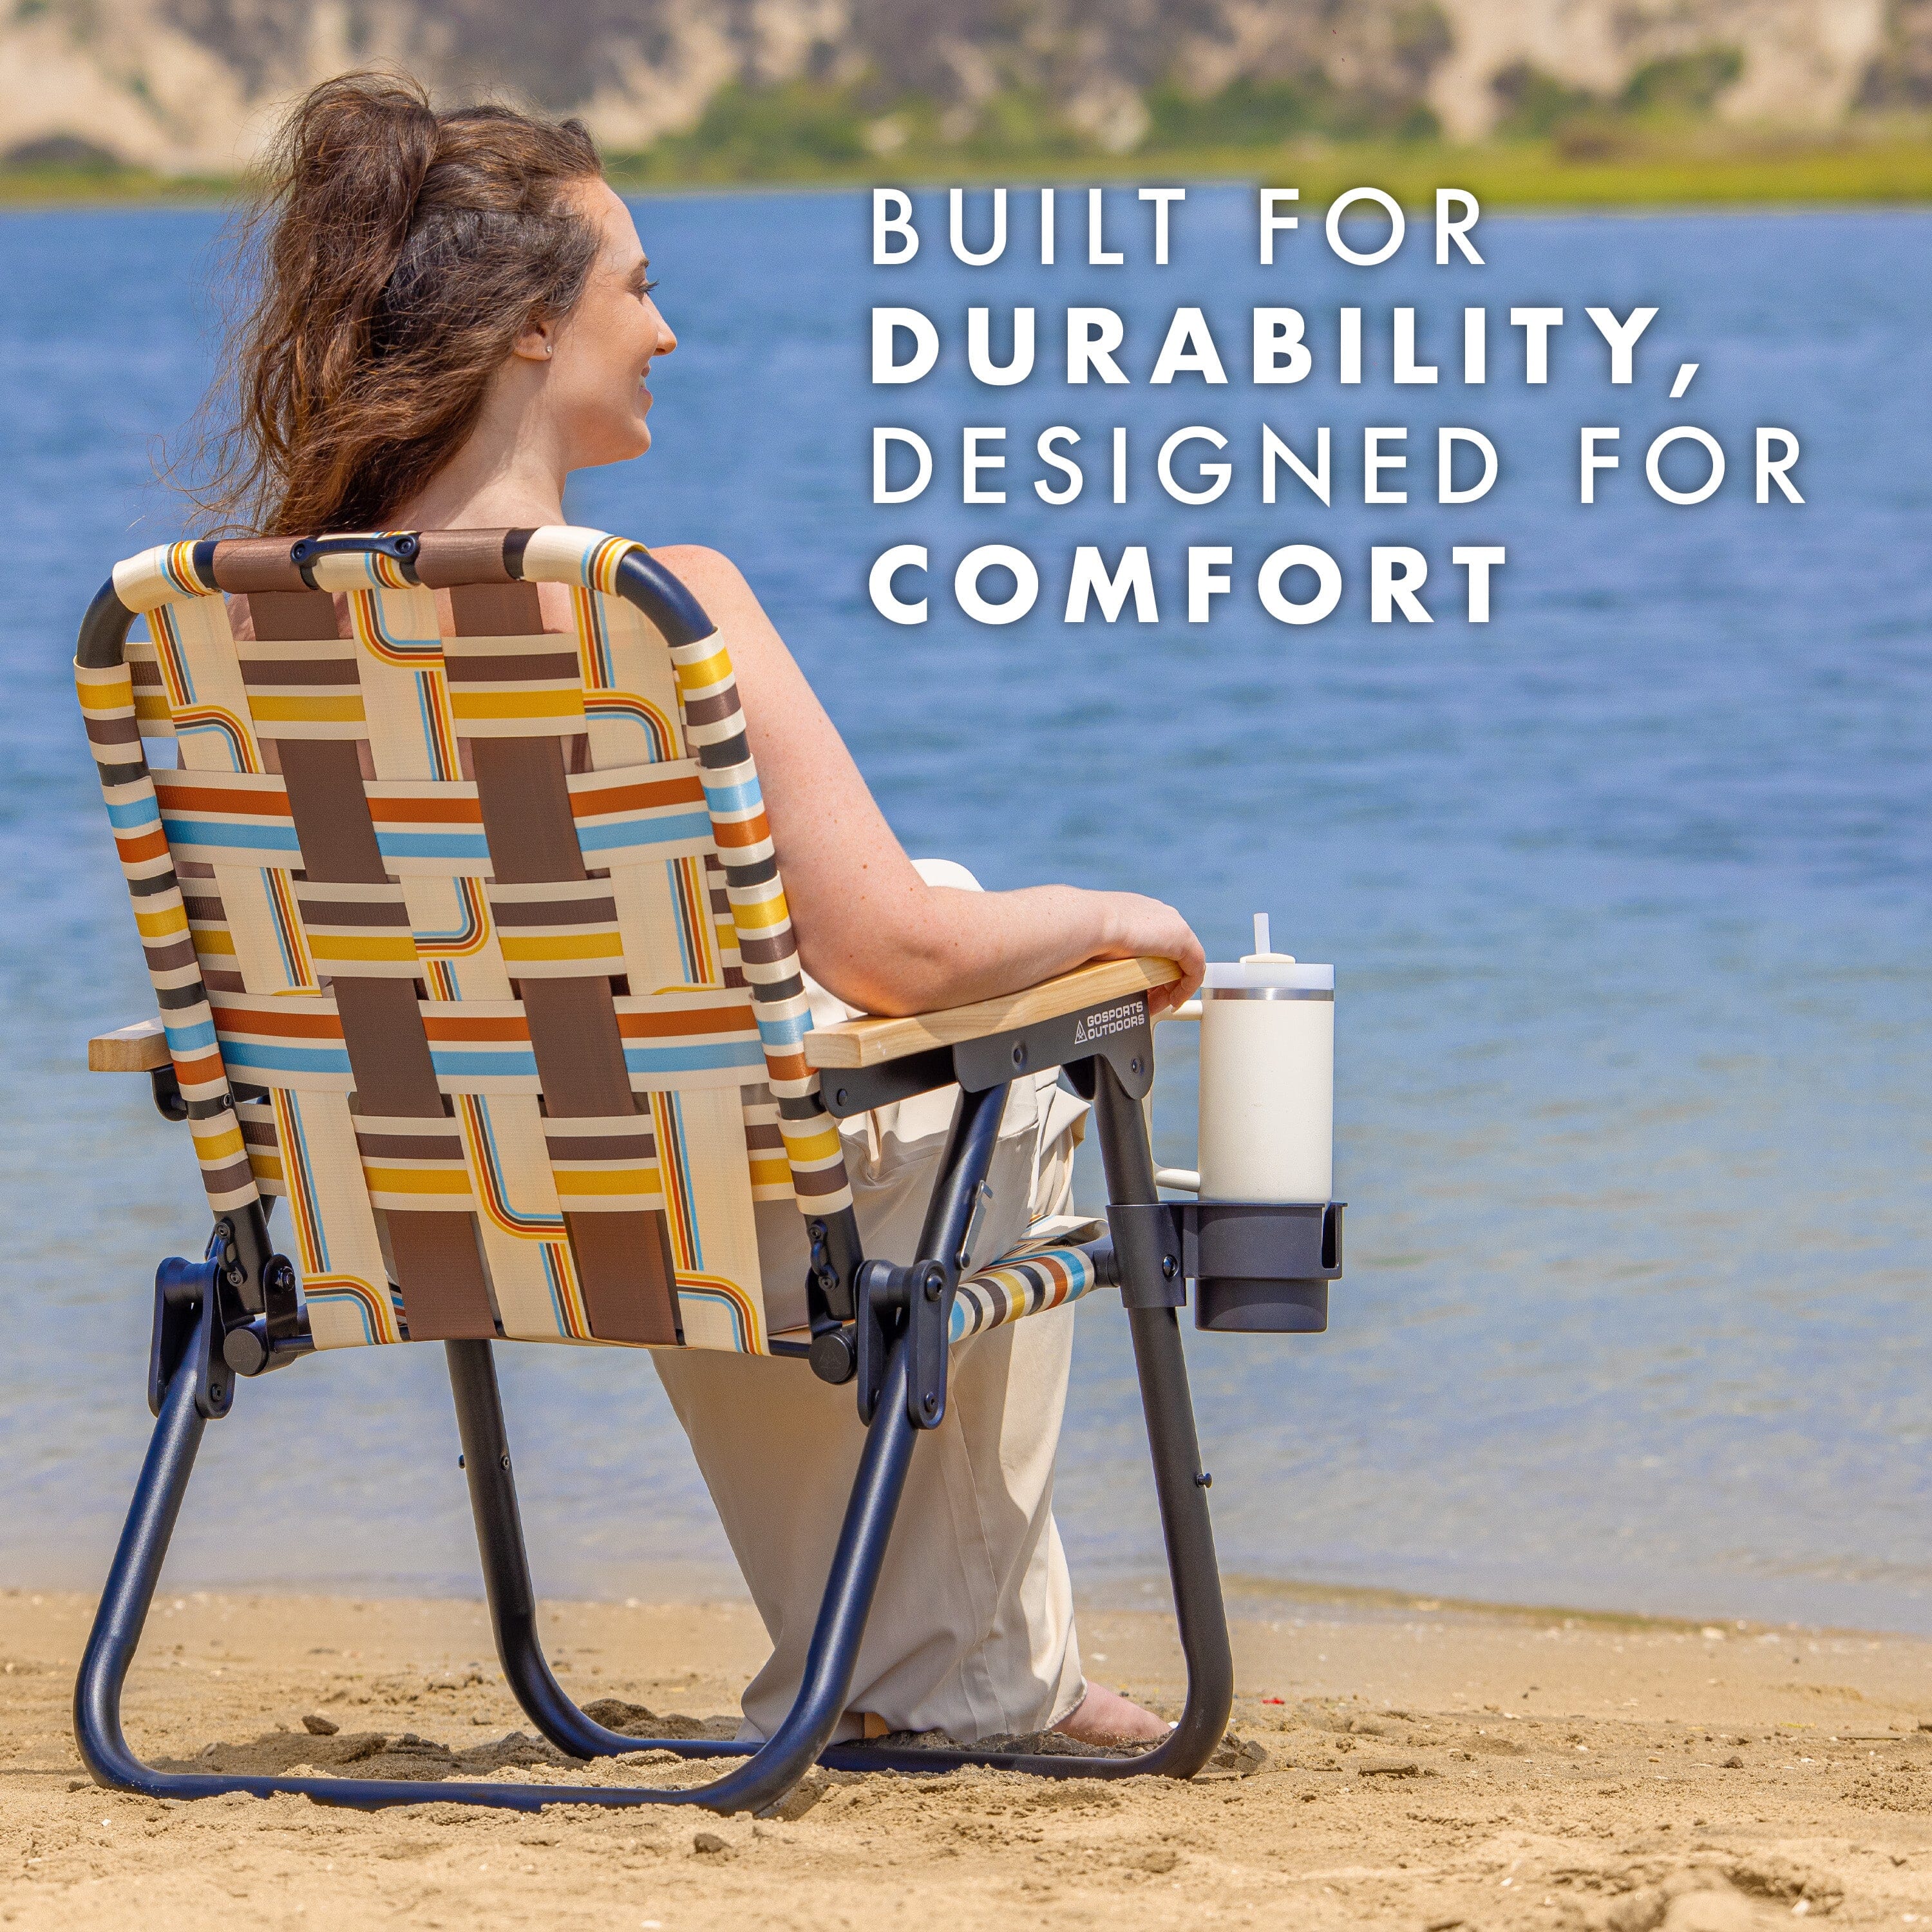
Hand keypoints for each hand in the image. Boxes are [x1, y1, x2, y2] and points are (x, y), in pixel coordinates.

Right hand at [1093, 892, 1204, 1013]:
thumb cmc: (1084, 932)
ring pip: (1185, 962)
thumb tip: (1097, 966)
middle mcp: (1161, 915)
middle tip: (1151, 1001)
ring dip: (1173, 987)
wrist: (1087, 922)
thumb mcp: (1098, 941)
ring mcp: (1173, 925)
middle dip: (1164, 981)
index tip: (1143, 986)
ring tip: (1159, 1005)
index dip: (1154, 968)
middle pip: (1174, 954)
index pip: (1157, 941)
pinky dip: (1186, 988)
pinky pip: (1195, 969)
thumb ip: (1107, 949)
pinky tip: (1174, 1002)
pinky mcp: (1183, 940)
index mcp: (1141, 912)